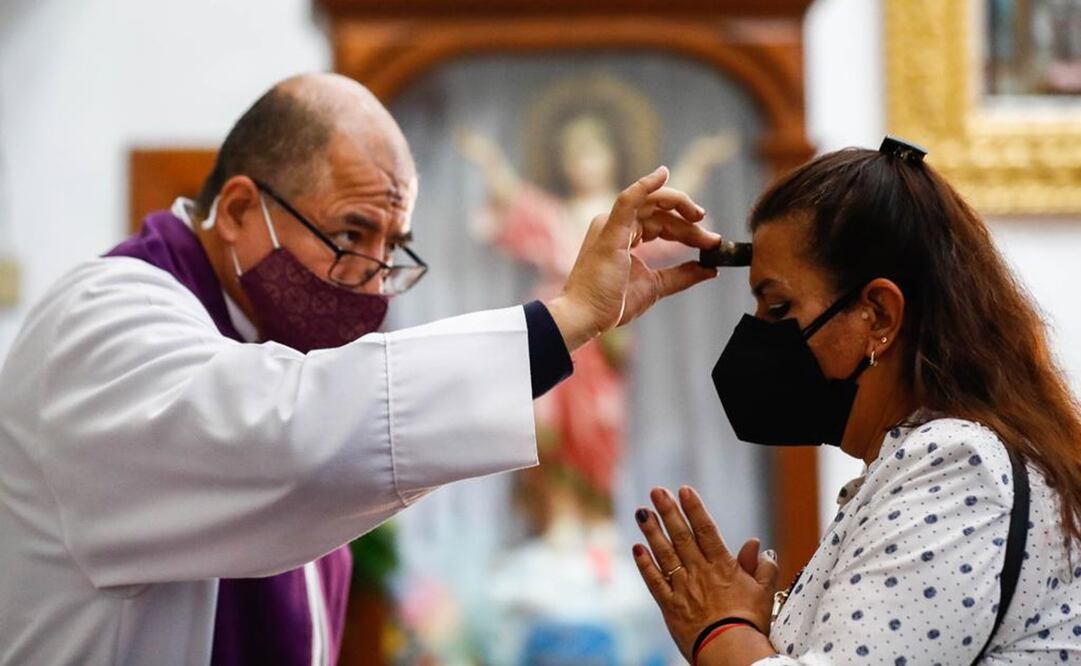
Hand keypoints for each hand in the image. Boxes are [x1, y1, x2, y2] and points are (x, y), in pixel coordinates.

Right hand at [545, 167, 719, 350]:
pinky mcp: (610, 229)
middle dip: (688, 223)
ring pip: (650, 202)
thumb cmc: (611, 303)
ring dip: (678, 204)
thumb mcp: (656, 286)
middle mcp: (616, 225)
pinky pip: (628, 199)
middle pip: (660, 213)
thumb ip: (682, 275)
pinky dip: (645, 185)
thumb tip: (710, 269)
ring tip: (699, 216)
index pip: (661, 224)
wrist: (586, 316)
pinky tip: (662, 174)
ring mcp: (611, 225)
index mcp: (623, 236)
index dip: (687, 231)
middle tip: (712, 238)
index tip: (711, 243)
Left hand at [632, 486, 778, 660]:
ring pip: (664, 554)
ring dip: (652, 532)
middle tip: (657, 491)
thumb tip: (758, 545)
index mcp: (723, 567)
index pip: (706, 530)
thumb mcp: (764, 593)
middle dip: (668, 512)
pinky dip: (644, 565)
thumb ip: (762, 567)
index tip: (684, 489)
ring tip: (641, 512)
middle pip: (681, 536)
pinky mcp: (669, 606)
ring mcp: (682, 588)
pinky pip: (654, 582)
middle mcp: (699, 572)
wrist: (730, 651)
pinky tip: (637, 548)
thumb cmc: (750, 624)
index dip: (694, 508)